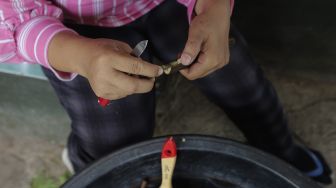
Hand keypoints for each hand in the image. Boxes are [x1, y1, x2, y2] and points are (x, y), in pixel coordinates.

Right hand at [48, 32, 162, 99]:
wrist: (84, 58)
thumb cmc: (104, 49)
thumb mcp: (120, 46)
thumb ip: (134, 58)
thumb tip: (148, 71)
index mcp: (109, 58)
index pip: (135, 67)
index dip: (150, 70)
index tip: (159, 71)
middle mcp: (104, 74)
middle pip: (133, 85)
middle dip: (147, 85)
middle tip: (152, 80)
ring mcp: (102, 86)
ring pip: (129, 91)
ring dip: (136, 86)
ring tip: (132, 76)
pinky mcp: (102, 94)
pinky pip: (122, 94)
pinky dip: (127, 89)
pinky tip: (121, 80)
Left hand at [179, 0, 230, 79]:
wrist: (218, 14)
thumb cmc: (207, 21)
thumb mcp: (196, 33)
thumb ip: (190, 48)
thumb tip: (184, 62)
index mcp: (213, 59)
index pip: (193, 75)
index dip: (182, 69)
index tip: (178, 58)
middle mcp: (219, 63)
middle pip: (197, 74)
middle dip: (188, 65)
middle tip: (184, 52)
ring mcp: (222, 62)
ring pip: (202, 71)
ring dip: (194, 63)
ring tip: (192, 49)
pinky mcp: (222, 59)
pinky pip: (207, 66)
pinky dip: (200, 61)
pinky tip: (199, 50)